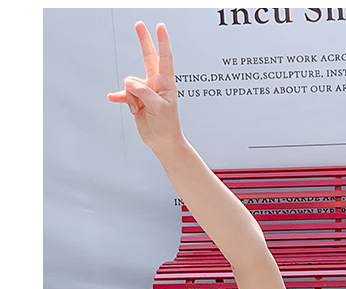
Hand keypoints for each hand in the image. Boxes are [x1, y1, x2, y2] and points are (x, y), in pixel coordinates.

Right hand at [107, 22, 181, 150]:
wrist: (163, 142)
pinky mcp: (136, 100)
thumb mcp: (159, 108)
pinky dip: (119, 97)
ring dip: (131, 96)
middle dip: (144, 41)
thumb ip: (144, 92)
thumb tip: (129, 82)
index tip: (160, 27)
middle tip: (139, 24)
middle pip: (148, 57)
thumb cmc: (167, 126)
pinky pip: (124, 94)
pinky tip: (113, 98)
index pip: (164, 58)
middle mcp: (155, 84)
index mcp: (166, 83)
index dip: (162, 42)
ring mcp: (145, 91)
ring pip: (131, 83)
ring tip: (139, 110)